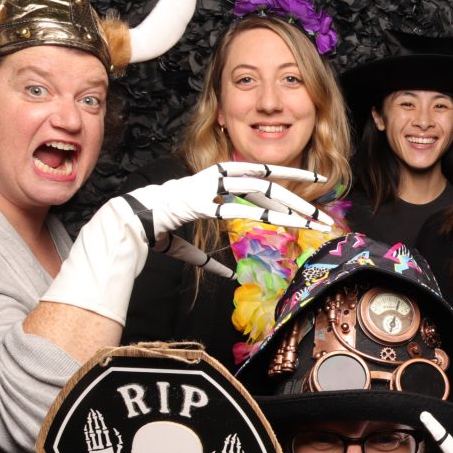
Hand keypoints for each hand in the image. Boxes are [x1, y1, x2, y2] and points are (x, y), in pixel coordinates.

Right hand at [41, 162, 331, 324]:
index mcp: (217, 179)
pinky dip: (268, 216)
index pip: (261, 176)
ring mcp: (211, 186)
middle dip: (299, 200)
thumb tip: (227, 275)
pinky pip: (243, 208)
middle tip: (324, 214)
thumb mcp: (189, 246)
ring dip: (291, 207)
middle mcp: (218, 177)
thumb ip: (208, 259)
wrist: (129, 222)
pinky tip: (289, 223)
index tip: (315, 184)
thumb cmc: (157, 231)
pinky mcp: (205, 201)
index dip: (289, 181)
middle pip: (269, 186)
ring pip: (262, 193)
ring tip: (314, 219)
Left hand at [84, 409, 121, 452]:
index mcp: (109, 443)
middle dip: (95, 420)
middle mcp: (102, 445)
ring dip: (90, 425)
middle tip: (93, 411)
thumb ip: (119, 440)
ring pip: (92, 434)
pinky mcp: (91, 452)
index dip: (100, 420)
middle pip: (97, 429)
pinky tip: (86, 428)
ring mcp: (95, 448)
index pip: (103, 429)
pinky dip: (87, 434)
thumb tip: (115, 429)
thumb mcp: (121, 450)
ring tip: (89, 417)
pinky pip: (88, 441)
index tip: (98, 413)